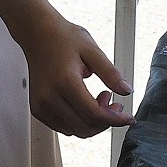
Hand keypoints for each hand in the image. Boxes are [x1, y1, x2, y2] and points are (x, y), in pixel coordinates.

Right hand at [12, 9, 132, 137]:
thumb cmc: (63, 38)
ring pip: (75, 131)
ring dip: (92, 122)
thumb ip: (110, 73)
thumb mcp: (92, 50)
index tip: (128, 117)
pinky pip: (63, 127)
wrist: (38, 34)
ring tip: (98, 99)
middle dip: (105, 121)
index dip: (115, 119)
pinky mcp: (38, 109)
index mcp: (65, 82)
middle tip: (113, 102)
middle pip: (85, 127)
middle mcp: (49, 98)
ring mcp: (41, 106)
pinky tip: (84, 103)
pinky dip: (79, 122)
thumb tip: (126, 91)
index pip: (94, 114)